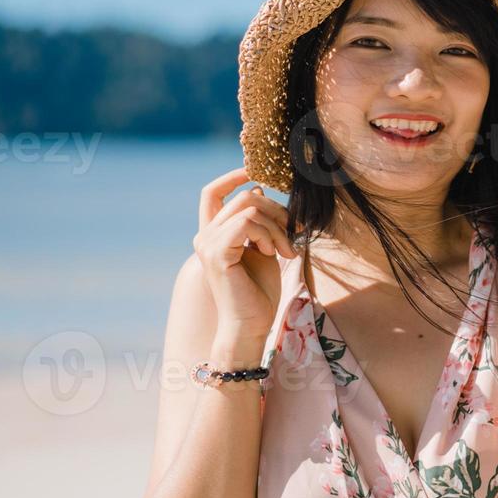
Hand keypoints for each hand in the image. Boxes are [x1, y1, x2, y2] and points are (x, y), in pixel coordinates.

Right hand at [192, 166, 297, 344]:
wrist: (251, 324)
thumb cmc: (259, 292)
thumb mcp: (264, 248)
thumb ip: (260, 222)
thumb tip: (258, 189)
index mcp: (214, 234)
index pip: (212, 192)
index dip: (233, 176)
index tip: (256, 173)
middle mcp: (205, 236)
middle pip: (245, 196)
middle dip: (277, 211)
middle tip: (293, 235)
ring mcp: (207, 244)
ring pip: (250, 208)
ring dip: (277, 227)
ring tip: (284, 251)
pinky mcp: (217, 252)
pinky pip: (247, 222)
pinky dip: (268, 234)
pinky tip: (274, 253)